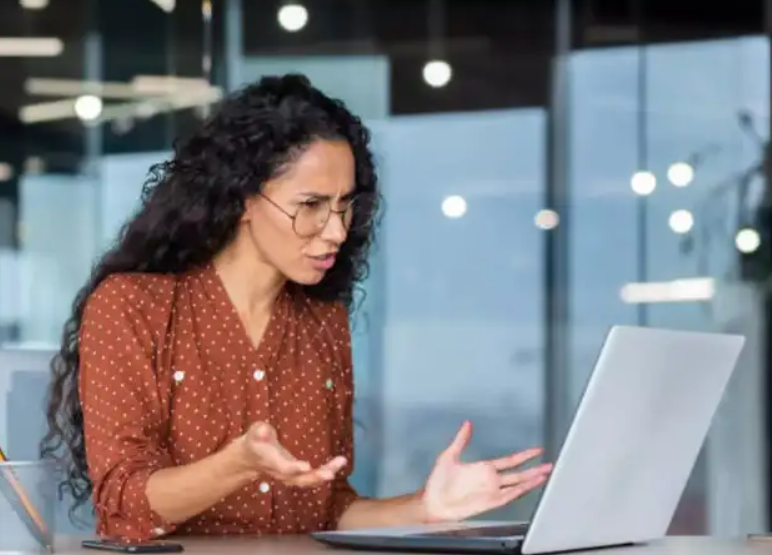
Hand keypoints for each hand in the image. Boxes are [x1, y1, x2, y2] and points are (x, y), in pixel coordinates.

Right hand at [240, 421, 347, 486]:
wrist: (251, 459)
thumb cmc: (255, 440)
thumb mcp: (254, 432)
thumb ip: (259, 431)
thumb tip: (264, 429)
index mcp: (271, 462)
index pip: (282, 467)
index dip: (294, 468)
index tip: (307, 466)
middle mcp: (281, 472)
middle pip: (298, 479)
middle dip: (314, 477)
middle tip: (330, 474)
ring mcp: (290, 476)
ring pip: (308, 480)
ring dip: (325, 473)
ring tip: (341, 462)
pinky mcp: (298, 475)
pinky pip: (312, 476)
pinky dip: (326, 471)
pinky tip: (340, 462)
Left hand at [421, 420, 551, 522]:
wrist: (433, 501)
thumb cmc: (438, 482)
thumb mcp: (449, 456)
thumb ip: (460, 440)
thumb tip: (466, 424)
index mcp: (484, 468)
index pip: (509, 460)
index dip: (524, 455)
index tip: (537, 450)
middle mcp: (491, 480)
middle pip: (518, 473)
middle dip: (534, 468)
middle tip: (549, 463)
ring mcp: (492, 491)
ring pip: (517, 484)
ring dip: (532, 479)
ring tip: (546, 473)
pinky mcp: (490, 502)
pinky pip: (509, 496)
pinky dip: (521, 491)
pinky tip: (531, 486)